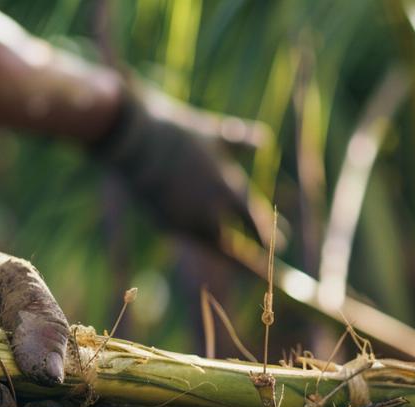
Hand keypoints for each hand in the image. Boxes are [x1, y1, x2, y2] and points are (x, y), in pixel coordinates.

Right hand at [97, 86, 269, 242]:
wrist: (132, 139)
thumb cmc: (176, 131)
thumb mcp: (212, 133)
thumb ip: (239, 142)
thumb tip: (265, 142)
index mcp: (223, 186)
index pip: (251, 219)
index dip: (266, 234)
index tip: (282, 242)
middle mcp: (204, 210)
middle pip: (230, 246)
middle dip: (250, 259)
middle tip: (264, 266)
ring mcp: (181, 219)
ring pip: (209, 245)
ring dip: (226, 252)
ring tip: (238, 255)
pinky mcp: (162, 222)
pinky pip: (189, 235)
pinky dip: (203, 238)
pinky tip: (208, 236)